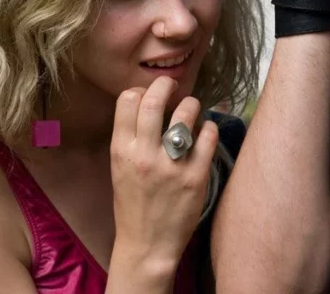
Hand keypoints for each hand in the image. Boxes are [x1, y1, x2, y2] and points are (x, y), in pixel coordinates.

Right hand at [110, 77, 218, 272]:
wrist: (147, 245)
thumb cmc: (133, 204)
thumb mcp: (120, 168)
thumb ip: (132, 138)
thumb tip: (147, 103)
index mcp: (121, 152)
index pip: (127, 102)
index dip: (141, 90)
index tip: (150, 92)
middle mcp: (145, 156)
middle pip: (154, 101)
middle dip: (166, 85)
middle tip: (173, 85)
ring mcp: (172, 166)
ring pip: (186, 114)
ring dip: (191, 105)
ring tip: (191, 109)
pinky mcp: (196, 177)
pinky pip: (208, 136)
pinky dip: (209, 127)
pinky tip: (205, 131)